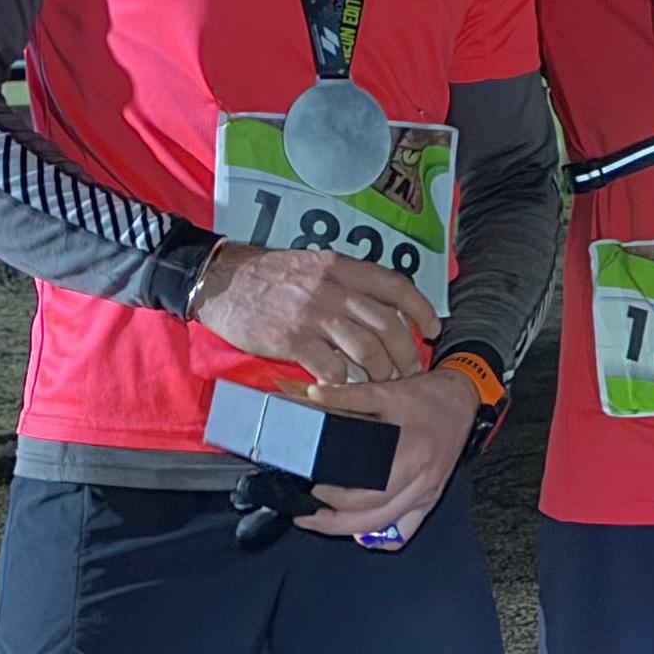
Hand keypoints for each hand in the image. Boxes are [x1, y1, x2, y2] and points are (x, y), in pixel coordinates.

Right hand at [193, 241, 441, 383]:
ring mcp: (314, 314)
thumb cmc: (267, 277)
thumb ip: (344, 283)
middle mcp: (333, 288)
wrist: (221, 281)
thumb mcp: (312, 266)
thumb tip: (377, 309)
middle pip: (386, 325)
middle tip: (408, 371)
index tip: (432, 329)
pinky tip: (342, 388)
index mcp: (341, 267)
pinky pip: (331, 368)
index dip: (421, 310)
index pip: (395, 286)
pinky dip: (343, 382)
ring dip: (380, 372)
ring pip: (366, 348)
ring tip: (382, 384)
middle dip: (405, 353)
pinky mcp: (293, 339)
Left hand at [294, 360, 482, 542]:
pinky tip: (362, 530)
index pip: (368, 493)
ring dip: (353, 531)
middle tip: (308, 513)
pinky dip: (382, 537)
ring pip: (387, 529)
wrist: (462, 399)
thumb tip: (314, 395)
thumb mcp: (385, 391)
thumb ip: (347, 396)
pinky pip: (405, 531)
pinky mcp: (429, 498)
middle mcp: (420, 481)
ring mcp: (426, 493)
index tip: (312, 489)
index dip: (334, 497)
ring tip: (325, 522)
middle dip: (334, 522)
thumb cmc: (428, 397)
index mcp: (409, 455)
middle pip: (373, 518)